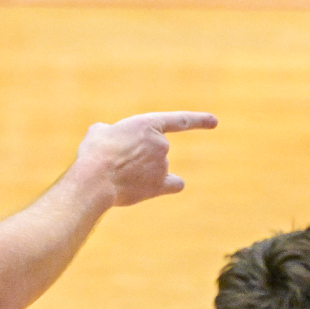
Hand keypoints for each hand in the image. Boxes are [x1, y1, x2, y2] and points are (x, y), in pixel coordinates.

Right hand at [72, 111, 217, 206]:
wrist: (95, 178)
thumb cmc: (94, 152)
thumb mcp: (99, 131)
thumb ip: (115, 132)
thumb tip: (117, 141)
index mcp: (148, 124)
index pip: (180, 121)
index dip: (199, 120)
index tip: (215, 122)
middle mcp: (162, 144)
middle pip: (156, 150)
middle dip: (138, 156)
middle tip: (116, 161)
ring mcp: (163, 165)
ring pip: (157, 167)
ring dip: (141, 171)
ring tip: (118, 175)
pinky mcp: (160, 185)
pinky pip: (173, 184)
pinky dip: (167, 185)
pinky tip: (153, 187)